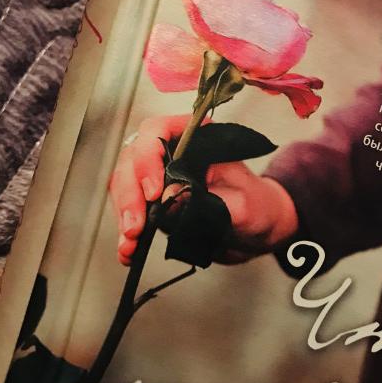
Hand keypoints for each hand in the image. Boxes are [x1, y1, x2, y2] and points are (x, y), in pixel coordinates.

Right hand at [109, 115, 297, 265]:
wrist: (257, 229)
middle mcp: (173, 154)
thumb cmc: (257, 207)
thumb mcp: (243, 204)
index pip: (158, 131)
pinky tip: (127, 251)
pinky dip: (126, 232)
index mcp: (196, 141)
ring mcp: (159, 177)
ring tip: (131, 242)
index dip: (148, 157)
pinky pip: (129, 211)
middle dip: (130, 194)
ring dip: (124, 214)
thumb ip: (211, 200)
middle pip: (133, 160)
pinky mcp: (153, 203)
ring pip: (125, 185)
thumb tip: (170, 198)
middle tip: (136, 225)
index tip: (153, 190)